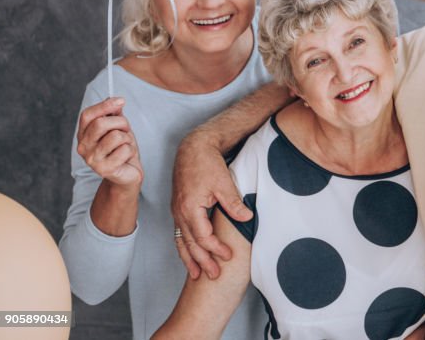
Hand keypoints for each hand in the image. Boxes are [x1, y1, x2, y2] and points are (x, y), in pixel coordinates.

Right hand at [76, 97, 142, 188]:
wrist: (127, 174)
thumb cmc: (121, 149)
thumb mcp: (118, 128)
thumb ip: (114, 114)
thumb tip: (114, 100)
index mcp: (83, 135)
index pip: (87, 115)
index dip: (104, 106)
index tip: (121, 100)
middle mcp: (83, 147)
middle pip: (101, 124)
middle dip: (121, 122)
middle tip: (126, 129)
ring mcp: (92, 159)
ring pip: (116, 136)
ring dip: (127, 138)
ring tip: (126, 145)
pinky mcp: (104, 169)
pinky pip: (124, 149)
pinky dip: (131, 150)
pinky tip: (126, 157)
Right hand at [171, 131, 251, 279]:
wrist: (193, 148)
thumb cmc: (207, 163)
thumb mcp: (224, 182)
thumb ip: (233, 203)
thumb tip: (247, 218)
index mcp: (190, 208)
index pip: (203, 237)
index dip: (216, 249)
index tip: (229, 256)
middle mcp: (180, 212)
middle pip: (190, 244)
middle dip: (202, 261)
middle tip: (214, 276)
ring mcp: (177, 211)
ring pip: (181, 241)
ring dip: (189, 259)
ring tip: (196, 275)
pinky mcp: (178, 208)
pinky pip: (179, 233)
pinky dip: (184, 246)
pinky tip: (189, 254)